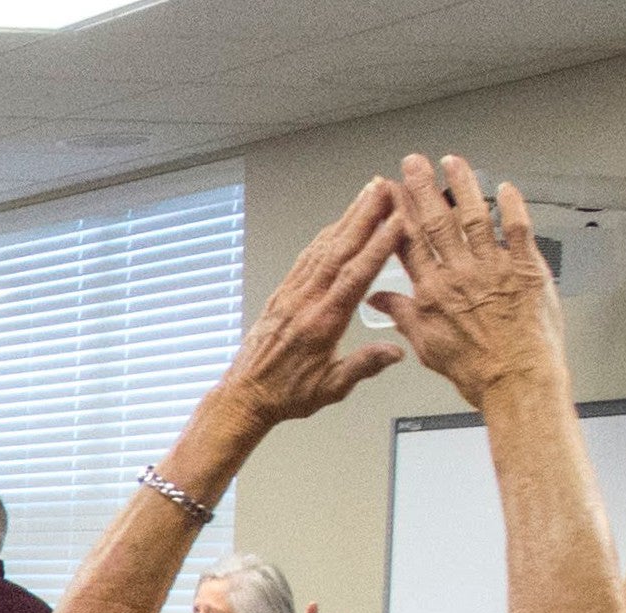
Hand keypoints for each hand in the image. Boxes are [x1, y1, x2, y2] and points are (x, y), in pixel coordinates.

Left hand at [218, 175, 404, 427]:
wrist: (243, 397)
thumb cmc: (285, 395)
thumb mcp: (330, 388)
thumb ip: (363, 366)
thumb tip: (396, 352)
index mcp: (322, 322)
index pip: (355, 275)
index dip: (378, 245)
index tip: (398, 219)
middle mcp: (306, 302)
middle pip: (340, 250)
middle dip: (365, 215)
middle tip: (385, 186)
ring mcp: (292, 295)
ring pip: (323, 248)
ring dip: (347, 218)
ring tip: (367, 192)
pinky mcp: (282, 295)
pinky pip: (305, 259)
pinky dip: (324, 238)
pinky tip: (337, 224)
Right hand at [373, 152, 564, 405]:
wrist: (515, 378)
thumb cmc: (474, 368)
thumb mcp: (426, 346)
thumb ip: (403, 315)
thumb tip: (380, 299)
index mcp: (432, 292)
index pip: (407, 244)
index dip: (396, 215)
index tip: (387, 194)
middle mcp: (460, 274)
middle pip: (436, 222)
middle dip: (423, 189)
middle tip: (414, 164)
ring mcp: (493, 268)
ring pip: (474, 218)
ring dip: (463, 187)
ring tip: (454, 163)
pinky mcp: (524, 268)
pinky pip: (518, 229)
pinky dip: (512, 206)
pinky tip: (504, 189)